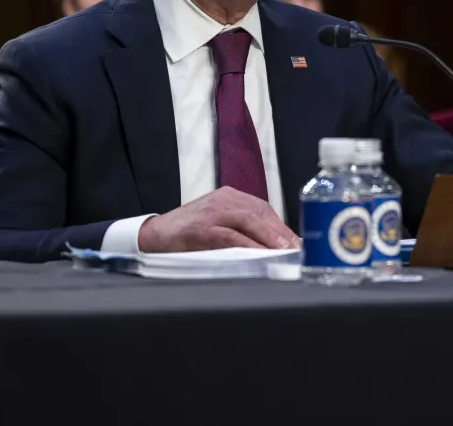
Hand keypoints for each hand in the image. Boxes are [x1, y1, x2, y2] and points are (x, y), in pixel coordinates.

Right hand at [137, 187, 299, 252]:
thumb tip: (276, 249)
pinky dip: (247, 245)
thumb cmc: (189, 234)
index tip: (299, 244)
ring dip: (269, 238)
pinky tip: (260, 256)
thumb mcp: (220, 226)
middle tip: (298, 251)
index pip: (264, 210)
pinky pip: (230, 236)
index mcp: (231, 197)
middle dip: (281, 234)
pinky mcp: (201, 228)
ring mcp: (212, 211)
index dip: (283, 228)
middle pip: (261, 213)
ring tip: (284, 253)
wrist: (153, 235)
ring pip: (249, 221)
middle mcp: (224, 199)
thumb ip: (244, 232)